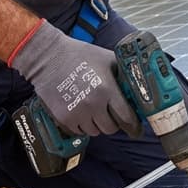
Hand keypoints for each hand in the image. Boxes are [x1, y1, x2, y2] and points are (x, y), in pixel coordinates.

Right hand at [9, 20, 141, 137]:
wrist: (49, 57)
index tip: (135, 129)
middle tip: (109, 112)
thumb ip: (123, 73)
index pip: (126, 117)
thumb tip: (138, 86)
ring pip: (95, 132)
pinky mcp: (63, 118)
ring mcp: (77, 113)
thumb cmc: (79, 55)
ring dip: (97, 124)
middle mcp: (93, 104)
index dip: (133, 125)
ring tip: (92, 108)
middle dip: (113, 121)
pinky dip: (82, 125)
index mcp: (107, 89)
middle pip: (111, 128)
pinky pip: (79, 131)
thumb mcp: (107, 58)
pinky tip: (80, 110)